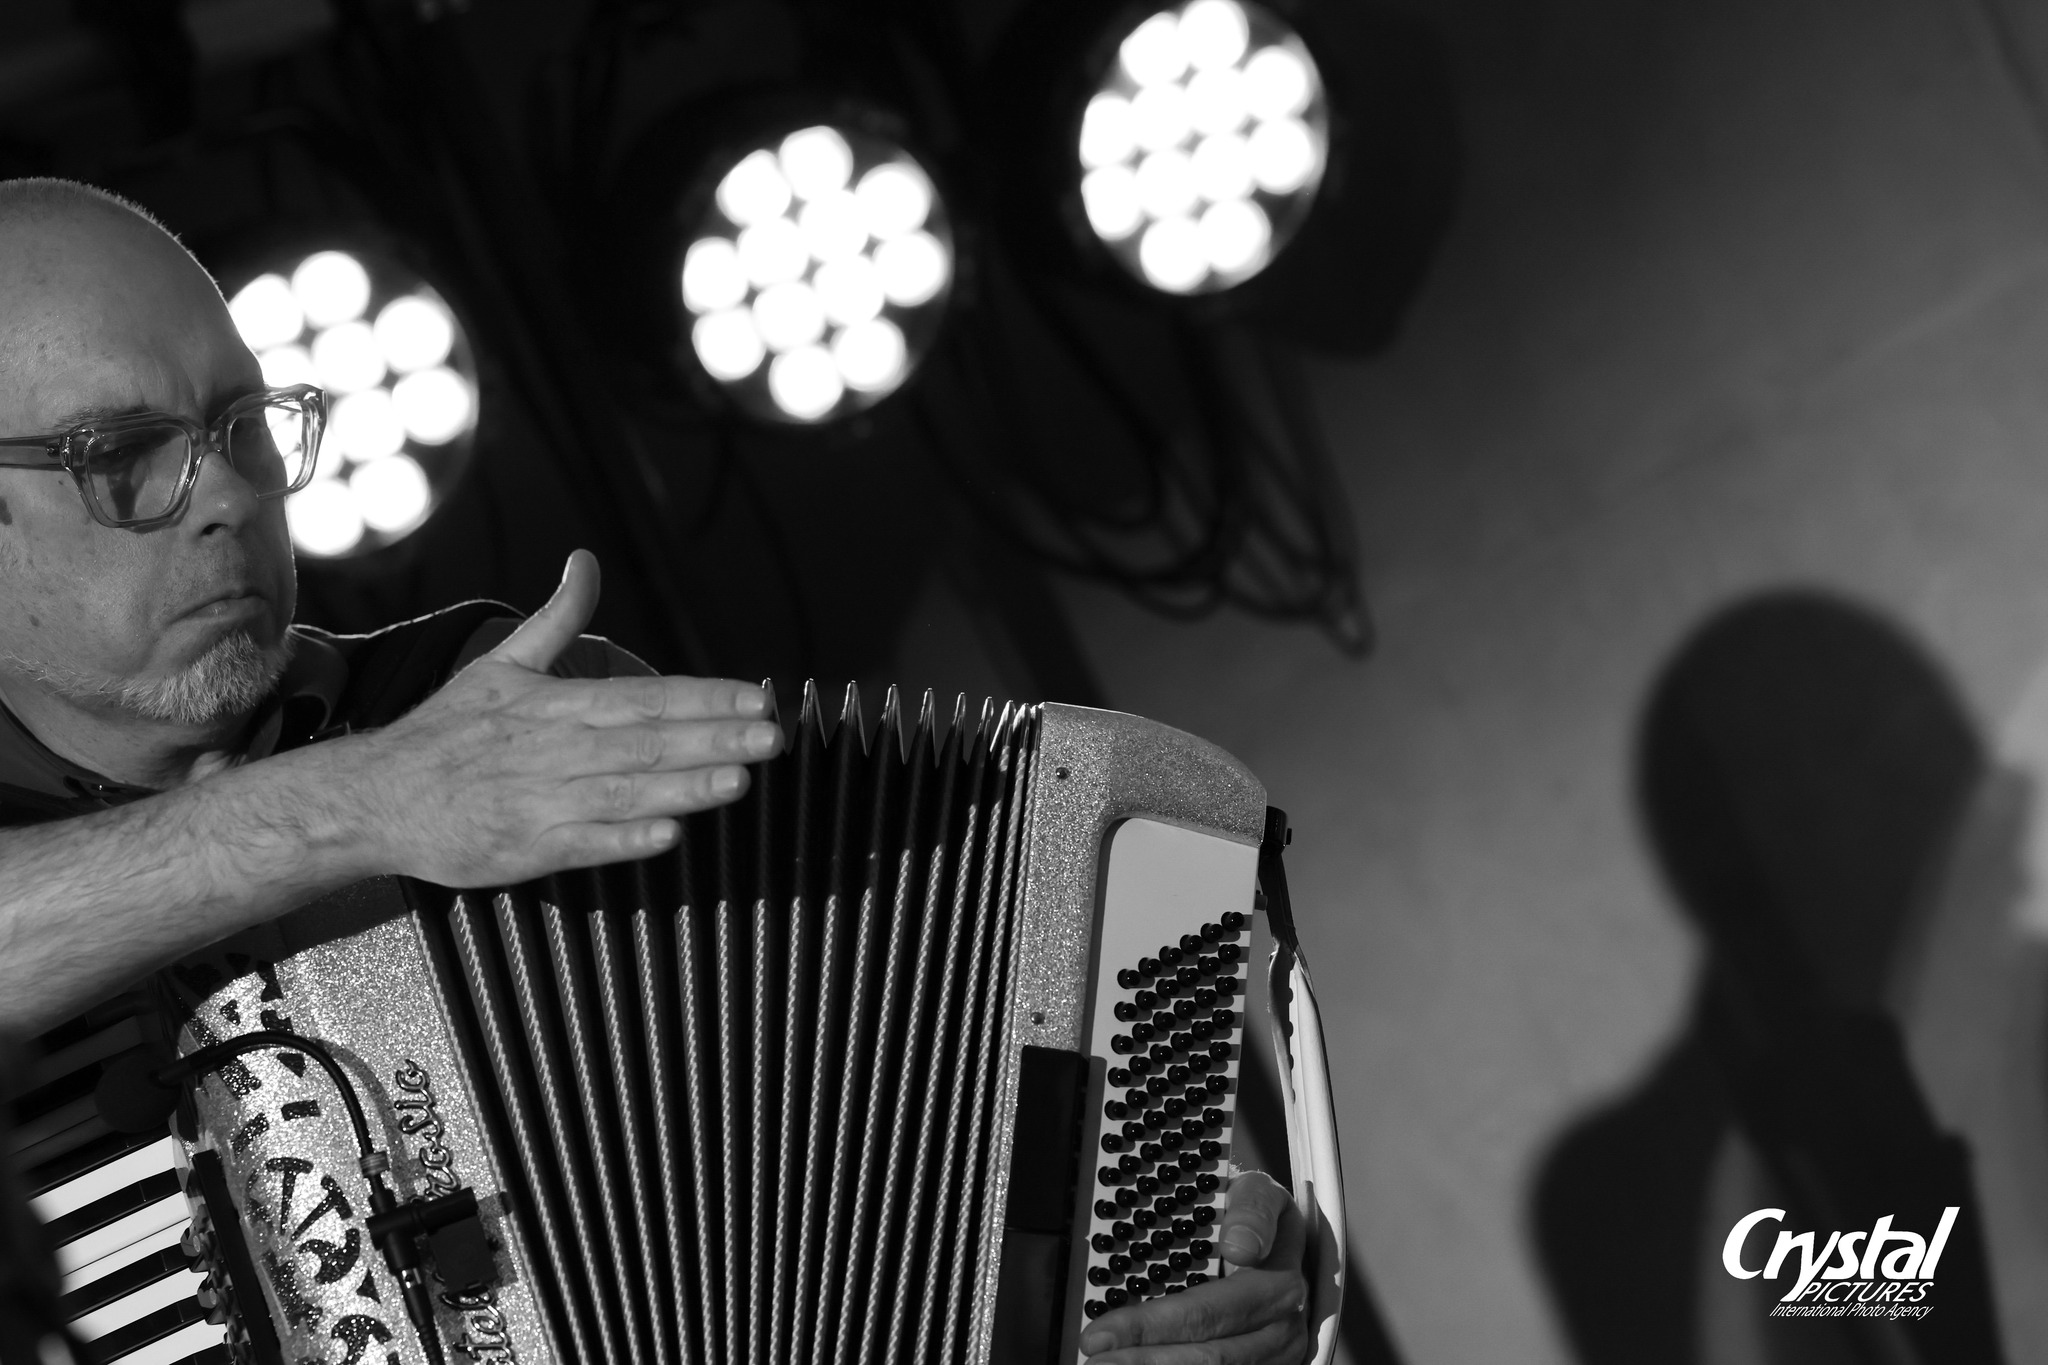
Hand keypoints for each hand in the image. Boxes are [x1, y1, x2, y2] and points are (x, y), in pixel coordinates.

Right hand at [321, 550, 780, 885]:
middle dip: (714, 738)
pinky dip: (625, 839)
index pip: (645, 698)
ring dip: (684, 786)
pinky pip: (584, 845)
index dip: (704, 697)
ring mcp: (540, 802)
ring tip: (738, 779)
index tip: (756, 697)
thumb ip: (555, 619)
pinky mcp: (525, 849)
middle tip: (771, 735)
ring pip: (625, 792)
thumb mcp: (500, 665)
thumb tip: (585, 563)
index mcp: (552, 705)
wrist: (373, 797)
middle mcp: (552, 750)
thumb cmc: (445, 733)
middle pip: (646, 743)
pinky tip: (668, 835)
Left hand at [1080, 1170, 1308, 1363]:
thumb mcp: (1260, 1194)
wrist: (1287, 1247)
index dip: (1150, 1326)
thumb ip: (1253, 1210)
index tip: (1102, 1333)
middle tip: (1094, 1361)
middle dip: (1142, 1361)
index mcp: (1278, 1283)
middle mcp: (1281, 1328)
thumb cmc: (1258, 1220)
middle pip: (1206, 1355)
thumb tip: (1241, 1248)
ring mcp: (1275, 1356)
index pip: (1206, 1311)